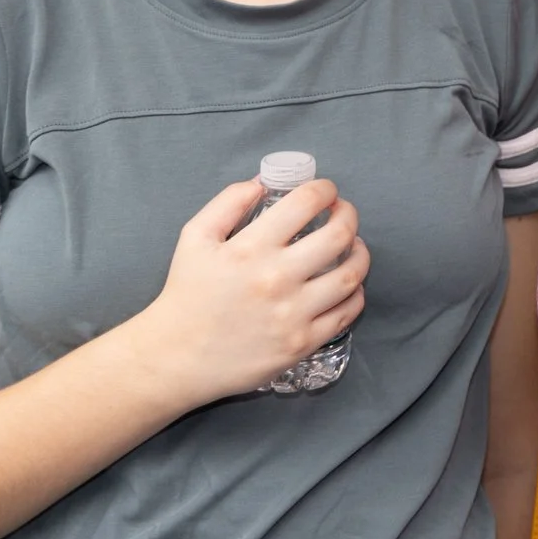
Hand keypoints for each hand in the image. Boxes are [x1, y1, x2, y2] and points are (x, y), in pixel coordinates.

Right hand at [133, 179, 369, 407]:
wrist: (178, 355)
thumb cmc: (187, 293)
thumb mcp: (195, 237)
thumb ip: (228, 203)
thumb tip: (263, 183)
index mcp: (251, 247)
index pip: (305, 204)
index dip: (324, 190)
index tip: (326, 191)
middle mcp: (277, 278)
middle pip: (338, 237)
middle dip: (348, 216)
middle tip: (343, 213)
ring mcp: (293, 314)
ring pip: (349, 276)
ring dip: (359, 254)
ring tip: (353, 246)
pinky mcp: (302, 343)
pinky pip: (345, 314)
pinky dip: (355, 293)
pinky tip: (347, 284)